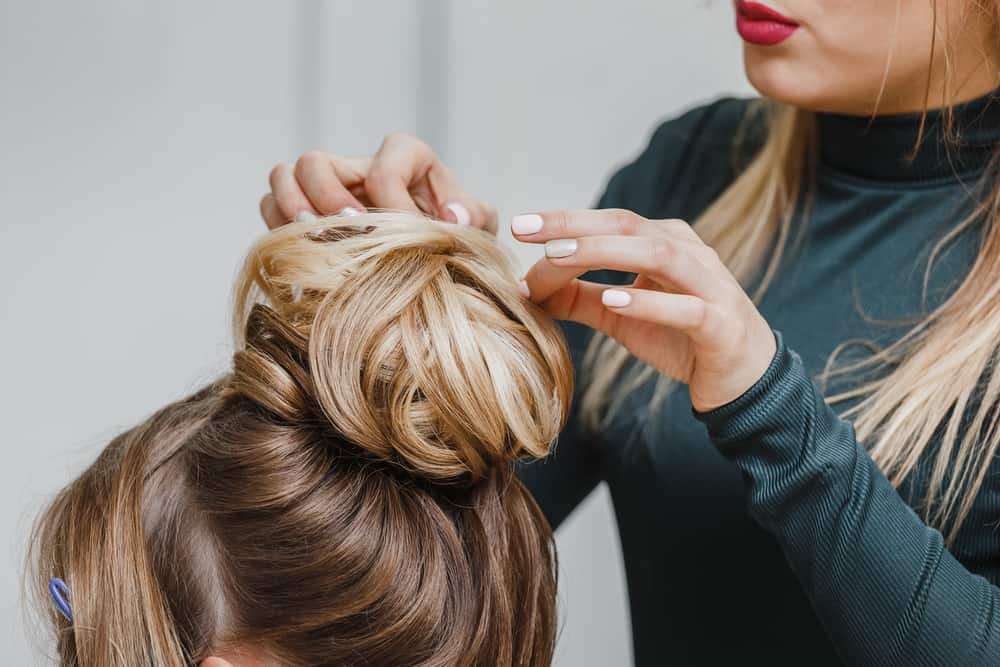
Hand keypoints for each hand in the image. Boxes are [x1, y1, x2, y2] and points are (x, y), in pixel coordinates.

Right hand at [259, 133, 497, 233]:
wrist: (437, 263)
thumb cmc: (456, 238)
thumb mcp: (477, 226)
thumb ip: (476, 216)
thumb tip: (453, 216)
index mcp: (406, 158)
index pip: (386, 164)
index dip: (393, 199)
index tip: (408, 232)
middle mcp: (359, 168)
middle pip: (317, 161)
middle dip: (329, 199)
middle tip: (350, 234)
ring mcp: (328, 190)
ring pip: (284, 176)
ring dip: (292, 209)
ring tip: (316, 241)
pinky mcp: (307, 216)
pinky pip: (272, 208)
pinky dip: (279, 229)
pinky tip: (305, 255)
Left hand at [513, 208, 776, 412]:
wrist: (743, 380)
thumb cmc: (681, 339)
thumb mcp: (620, 316)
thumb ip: (579, 298)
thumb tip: (523, 289)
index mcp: (665, 243)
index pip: (609, 221)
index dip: (564, 220)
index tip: (517, 226)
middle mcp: (689, 253)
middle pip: (628, 226)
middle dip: (574, 226)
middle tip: (526, 231)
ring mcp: (710, 285)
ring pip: (658, 255)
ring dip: (605, 252)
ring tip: (558, 258)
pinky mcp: (721, 324)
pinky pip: (685, 307)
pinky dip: (649, 301)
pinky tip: (612, 299)